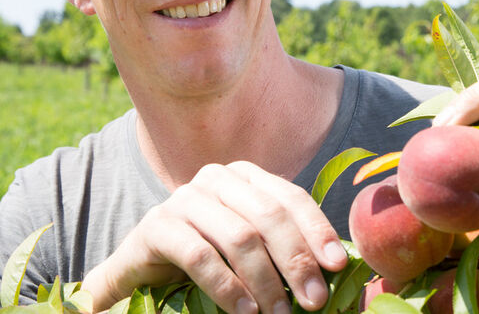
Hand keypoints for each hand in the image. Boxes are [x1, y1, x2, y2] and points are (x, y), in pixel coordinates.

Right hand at [82, 161, 348, 313]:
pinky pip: (200, 256)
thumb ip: (285, 248)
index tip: (337, 265)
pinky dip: (228, 287)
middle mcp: (215, 179)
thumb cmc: (209, 260)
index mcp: (245, 177)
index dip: (317, 230)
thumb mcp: (251, 248)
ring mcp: (183, 199)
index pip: (290, 197)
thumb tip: (337, 268)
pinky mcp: (156, 226)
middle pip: (268, 216)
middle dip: (296, 260)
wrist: (141, 273)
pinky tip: (246, 311)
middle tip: (314, 300)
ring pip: (239, 237)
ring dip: (266, 280)